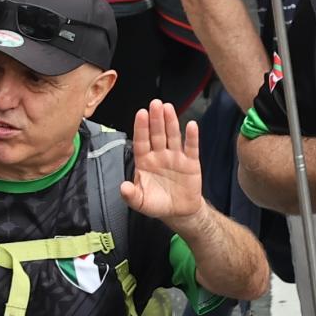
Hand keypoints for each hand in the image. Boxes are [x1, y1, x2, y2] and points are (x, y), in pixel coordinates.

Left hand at [124, 100, 205, 226]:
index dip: (141, 128)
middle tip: (155, 103)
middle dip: (156, 119)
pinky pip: (191, 148)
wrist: (179, 212)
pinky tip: (192, 125)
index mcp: (144, 161)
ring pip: (172, 137)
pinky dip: (192, 137)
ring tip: (169, 108)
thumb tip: (123, 187)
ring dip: (171, 122)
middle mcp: (159, 155)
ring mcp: (175, 157)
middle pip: (157, 134)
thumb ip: (131, 195)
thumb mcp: (140, 203)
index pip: (141, 141)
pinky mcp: (191, 163)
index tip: (141, 113)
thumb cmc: (156, 204)